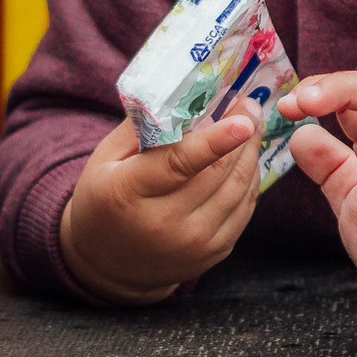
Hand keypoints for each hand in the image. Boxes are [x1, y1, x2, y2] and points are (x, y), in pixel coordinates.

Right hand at [58, 114, 260, 305]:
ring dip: (250, 153)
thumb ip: (142, 126)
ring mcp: (191, 244)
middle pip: (217, 171)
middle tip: (250, 105)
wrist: (105, 264)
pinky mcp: (212, 254)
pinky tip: (245, 160)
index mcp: (128, 193)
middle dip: (242, 134)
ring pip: (237, 189)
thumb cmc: (104, 198)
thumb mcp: (106, 158)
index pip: (179, 163)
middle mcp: (163, 223)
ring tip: (252, 128)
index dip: (216, 141)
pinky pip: (244, 210)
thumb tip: (183, 92)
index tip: (243, 120)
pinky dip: (250, 181)